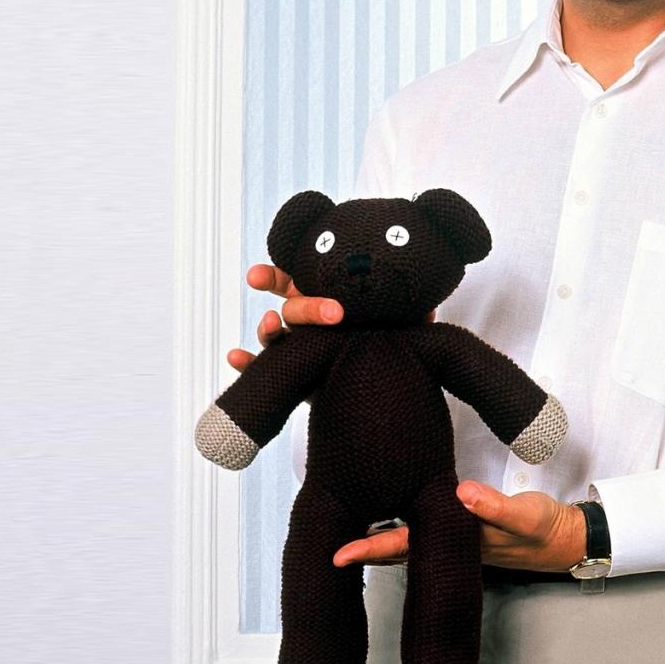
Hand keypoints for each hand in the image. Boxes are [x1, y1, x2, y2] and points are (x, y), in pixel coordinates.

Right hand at [226, 263, 437, 373]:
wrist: (386, 389)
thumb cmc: (392, 344)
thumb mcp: (404, 327)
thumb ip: (411, 314)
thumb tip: (427, 303)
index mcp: (328, 299)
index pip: (297, 280)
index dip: (276, 275)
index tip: (257, 278)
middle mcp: (310, 321)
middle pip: (294, 308)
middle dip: (303, 307)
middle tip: (326, 313)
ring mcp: (301, 350)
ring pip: (275, 337)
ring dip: (268, 331)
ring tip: (271, 328)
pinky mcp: (300, 380)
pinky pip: (268, 372)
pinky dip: (249, 366)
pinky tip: (237, 359)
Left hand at [331, 481, 585, 572]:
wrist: (566, 536)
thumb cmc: (543, 529)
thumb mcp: (524, 516)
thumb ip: (495, 507)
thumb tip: (464, 496)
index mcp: (454, 542)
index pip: (402, 545)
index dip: (367, 548)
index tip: (338, 554)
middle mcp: (446, 541)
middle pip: (391, 544)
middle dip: (357, 545)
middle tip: (322, 541)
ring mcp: (450, 532)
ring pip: (402, 534)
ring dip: (372, 531)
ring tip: (339, 521)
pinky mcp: (459, 518)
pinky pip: (419, 519)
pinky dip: (396, 514)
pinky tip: (381, 505)